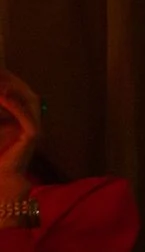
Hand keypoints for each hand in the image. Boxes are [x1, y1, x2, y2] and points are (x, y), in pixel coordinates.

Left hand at [0, 70, 38, 197]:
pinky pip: (26, 115)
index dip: (14, 83)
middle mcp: (33, 122)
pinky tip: (3, 97)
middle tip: (2, 73)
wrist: (2, 178)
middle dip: (14, 83)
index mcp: (25, 121)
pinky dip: (15, 105)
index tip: (2, 74)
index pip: (23, 96)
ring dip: (15, 91)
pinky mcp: (32, 135)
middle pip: (29, 95)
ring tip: (2, 83)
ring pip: (29, 102)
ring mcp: (35, 128)